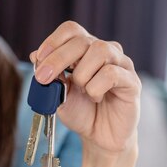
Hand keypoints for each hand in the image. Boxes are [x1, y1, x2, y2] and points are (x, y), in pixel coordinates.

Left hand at [29, 21, 140, 154]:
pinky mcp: (132, 81)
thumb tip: (35, 56)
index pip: (71, 30)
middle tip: (44, 78)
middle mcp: (104, 51)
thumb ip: (49, 75)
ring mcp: (121, 64)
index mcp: (84, 49)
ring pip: (100, 51)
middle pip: (82, 40)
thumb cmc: (80, 110)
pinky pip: (111, 74)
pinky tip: (96, 98)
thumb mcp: (57, 93)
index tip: (39, 59)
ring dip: (82, 74)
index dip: (53, 40)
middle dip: (58, 59)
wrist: (99, 136)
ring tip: (82, 90)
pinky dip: (96, 88)